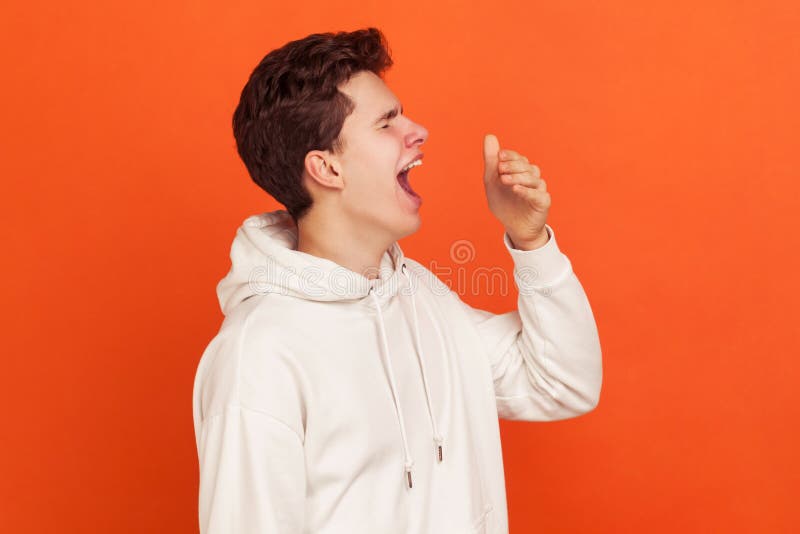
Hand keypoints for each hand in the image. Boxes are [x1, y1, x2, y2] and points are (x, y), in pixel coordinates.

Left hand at [482, 134, 550, 249]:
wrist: (513, 227)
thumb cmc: (504, 203)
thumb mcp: (492, 181)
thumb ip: (491, 160)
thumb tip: (489, 136)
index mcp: (521, 170)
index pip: (518, 157)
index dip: (510, 155)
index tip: (499, 156)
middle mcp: (532, 177)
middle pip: (527, 166)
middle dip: (513, 165)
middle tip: (500, 169)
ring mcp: (539, 189)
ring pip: (533, 178)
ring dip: (518, 177)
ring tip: (504, 179)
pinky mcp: (543, 202)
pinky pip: (538, 194)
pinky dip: (526, 190)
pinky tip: (515, 189)